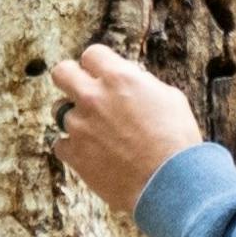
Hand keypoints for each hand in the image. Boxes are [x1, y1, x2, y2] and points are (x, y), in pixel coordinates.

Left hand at [50, 40, 207, 214]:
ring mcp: (80, 126)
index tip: (103, 74)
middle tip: (82, 92)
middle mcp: (94, 97)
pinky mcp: (74, 153)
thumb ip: (141, 84)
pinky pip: (61, 144)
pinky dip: (74, 149)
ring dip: (75, 117)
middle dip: (70, 79)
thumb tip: (129, 81)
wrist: (169, 182)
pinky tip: (93, 154)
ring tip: (96, 131)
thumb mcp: (169, 98)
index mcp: (119, 78)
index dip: (98, 65)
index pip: (92, 54)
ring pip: (58, 111)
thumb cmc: (176, 140)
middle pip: (61, 72)